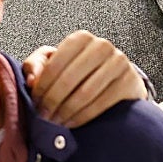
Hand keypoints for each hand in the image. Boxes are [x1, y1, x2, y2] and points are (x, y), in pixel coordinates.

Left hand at [22, 30, 147, 127]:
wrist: (114, 79)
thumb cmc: (78, 70)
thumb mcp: (53, 62)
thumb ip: (35, 65)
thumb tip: (32, 81)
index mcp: (80, 39)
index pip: (54, 65)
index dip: (41, 87)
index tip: (34, 103)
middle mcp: (101, 46)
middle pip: (69, 80)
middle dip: (52, 102)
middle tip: (43, 116)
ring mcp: (119, 62)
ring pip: (85, 93)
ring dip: (66, 111)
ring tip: (55, 121)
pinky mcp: (130, 81)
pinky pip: (102, 103)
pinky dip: (83, 116)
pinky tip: (72, 122)